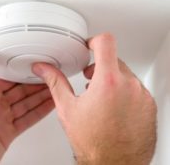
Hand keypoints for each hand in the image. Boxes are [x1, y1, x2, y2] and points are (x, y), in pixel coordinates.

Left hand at [0, 38, 53, 164]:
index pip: (8, 77)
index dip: (22, 70)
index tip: (34, 63)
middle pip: (20, 90)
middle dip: (36, 82)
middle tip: (51, 75)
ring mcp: (2, 119)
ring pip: (27, 103)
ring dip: (41, 95)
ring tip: (55, 87)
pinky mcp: (9, 132)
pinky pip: (28, 118)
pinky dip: (40, 111)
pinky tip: (49, 105)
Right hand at [32, 34, 156, 164]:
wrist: (114, 163)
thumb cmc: (93, 142)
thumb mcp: (67, 108)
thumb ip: (55, 82)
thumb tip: (44, 69)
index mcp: (107, 82)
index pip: (106, 42)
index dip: (94, 40)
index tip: (90, 46)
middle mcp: (129, 86)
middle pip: (114, 60)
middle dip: (100, 67)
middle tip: (89, 81)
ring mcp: (142, 96)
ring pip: (126, 76)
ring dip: (113, 82)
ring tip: (101, 99)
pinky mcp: (149, 106)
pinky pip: (137, 90)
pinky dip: (125, 93)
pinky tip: (114, 109)